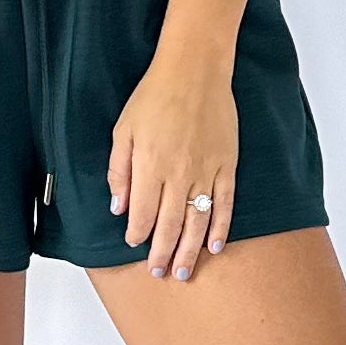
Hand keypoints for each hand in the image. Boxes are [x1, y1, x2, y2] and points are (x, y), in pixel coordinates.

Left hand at [107, 50, 236, 281]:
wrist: (194, 71)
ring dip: (189, 250)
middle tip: (159, 273)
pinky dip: (221, 228)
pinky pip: (225, 204)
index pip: (142, 214)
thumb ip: (119, 172)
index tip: (134, 245)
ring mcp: (206, 171)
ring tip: (182, 272)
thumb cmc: (154, 97)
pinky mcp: (227, 165)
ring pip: (197, 221)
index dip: (137, 235)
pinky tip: (215, 246)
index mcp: (150, 165)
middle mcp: (178, 174)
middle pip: (169, 225)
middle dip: (162, 253)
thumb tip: (118, 208)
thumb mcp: (123, 131)